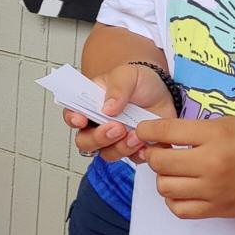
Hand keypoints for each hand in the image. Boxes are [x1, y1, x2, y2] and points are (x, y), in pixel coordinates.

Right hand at [63, 63, 177, 162]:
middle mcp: (98, 125)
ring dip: (120, 147)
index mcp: (90, 105)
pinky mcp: (132, 148)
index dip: (73, 119)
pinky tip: (145, 142)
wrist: (162, 92)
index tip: (81, 120)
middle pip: (85, 142)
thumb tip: (107, 108)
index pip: (72, 114)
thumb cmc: (139, 81)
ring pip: (107, 153)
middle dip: (98, 138)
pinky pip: (131, 159)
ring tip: (135, 135)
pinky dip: (137, 153)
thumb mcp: (126, 75)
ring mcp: (114, 139)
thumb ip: (117, 88)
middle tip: (116, 128)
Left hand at [141, 115, 234, 219]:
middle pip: (159, 162)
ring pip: (165, 187)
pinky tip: (183, 189)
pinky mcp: (220, 210)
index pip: (165, 131)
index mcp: (216, 136)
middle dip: (153, 153)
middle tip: (162, 149)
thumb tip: (165, 135)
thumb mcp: (233, 123)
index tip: (144, 130)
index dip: (147, 130)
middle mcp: (212, 164)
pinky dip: (174, 199)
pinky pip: (180, 210)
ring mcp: (215, 190)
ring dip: (163, 177)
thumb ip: (199, 130)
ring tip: (175, 169)